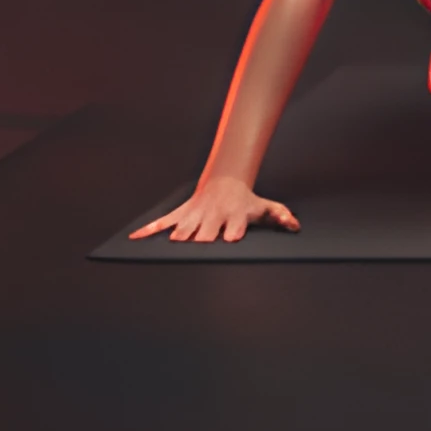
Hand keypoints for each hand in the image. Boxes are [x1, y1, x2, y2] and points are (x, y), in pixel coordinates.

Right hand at [131, 178, 298, 243]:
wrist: (225, 181)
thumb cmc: (246, 200)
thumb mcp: (265, 206)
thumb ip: (281, 217)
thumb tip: (295, 225)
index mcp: (234, 216)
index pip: (233, 227)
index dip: (231, 233)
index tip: (229, 239)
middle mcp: (213, 217)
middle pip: (205, 233)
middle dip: (201, 241)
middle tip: (196, 250)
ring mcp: (195, 216)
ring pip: (183, 230)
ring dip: (177, 239)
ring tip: (170, 249)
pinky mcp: (181, 214)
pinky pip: (162, 223)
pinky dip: (149, 230)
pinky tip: (135, 240)